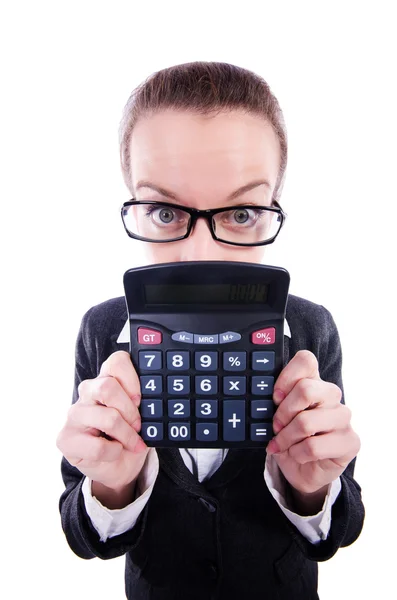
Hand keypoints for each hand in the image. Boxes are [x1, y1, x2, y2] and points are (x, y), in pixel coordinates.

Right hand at [56, 351, 148, 501]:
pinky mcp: (65, 438)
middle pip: (108, 387)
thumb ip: (145, 401)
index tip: (141, 399)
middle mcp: (87, 392)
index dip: (133, 379)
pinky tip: (113, 452)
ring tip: (133, 443)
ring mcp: (74, 414)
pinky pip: (97, 446)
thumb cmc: (129, 435)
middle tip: (139, 425)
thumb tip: (156, 398)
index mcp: (107, 379)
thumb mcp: (142, 416)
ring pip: (107, 417)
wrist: (119, 467)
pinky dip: (113, 453)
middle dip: (130, 410)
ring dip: (126, 435)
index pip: (117, 361)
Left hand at [267, 350, 360, 503]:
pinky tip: (297, 455)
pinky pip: (314, 447)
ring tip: (283, 444)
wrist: (302, 470)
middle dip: (283, 412)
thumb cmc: (289, 437)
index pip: (306, 360)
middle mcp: (332, 395)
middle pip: (306, 389)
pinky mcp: (351, 441)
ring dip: (287, 438)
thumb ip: (275, 402)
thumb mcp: (277, 415)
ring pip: (307, 422)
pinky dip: (297, 454)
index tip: (275, 397)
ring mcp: (344, 417)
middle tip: (275, 426)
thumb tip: (262, 398)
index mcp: (314, 381)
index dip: (286, 377)